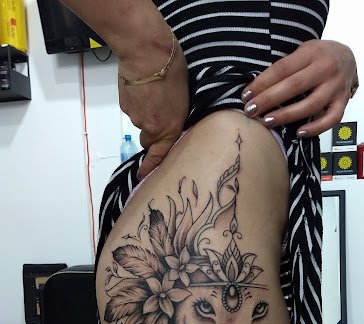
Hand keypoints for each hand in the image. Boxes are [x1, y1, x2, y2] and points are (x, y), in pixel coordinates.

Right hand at [119, 36, 188, 178]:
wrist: (147, 53)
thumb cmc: (173, 71)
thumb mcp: (184, 98)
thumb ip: (175, 116)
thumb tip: (169, 121)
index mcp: (170, 128)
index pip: (159, 156)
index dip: (151, 168)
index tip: (143, 176)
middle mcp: (151, 128)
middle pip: (148, 141)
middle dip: (152, 134)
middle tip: (158, 115)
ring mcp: (136, 117)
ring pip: (140, 122)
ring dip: (145, 113)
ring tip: (152, 93)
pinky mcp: (124, 105)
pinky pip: (132, 109)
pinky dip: (136, 102)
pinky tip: (141, 88)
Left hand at [241, 40, 356, 136]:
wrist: (348, 57)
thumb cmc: (317, 57)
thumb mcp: (302, 52)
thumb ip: (286, 67)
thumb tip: (257, 89)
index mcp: (311, 52)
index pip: (282, 69)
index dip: (262, 83)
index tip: (246, 96)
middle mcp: (326, 68)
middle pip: (294, 86)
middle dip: (269, 100)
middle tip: (251, 111)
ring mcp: (337, 86)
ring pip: (311, 104)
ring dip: (287, 115)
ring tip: (268, 122)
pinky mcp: (343, 102)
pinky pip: (332, 119)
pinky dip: (316, 128)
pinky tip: (298, 133)